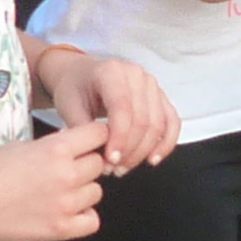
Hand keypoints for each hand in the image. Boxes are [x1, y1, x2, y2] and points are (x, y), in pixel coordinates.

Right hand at [0, 121, 110, 240]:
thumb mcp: (21, 146)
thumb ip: (51, 146)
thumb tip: (72, 146)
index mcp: (56, 149)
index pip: (99, 134)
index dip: (94, 137)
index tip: (87, 142)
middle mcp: (67, 175)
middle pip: (99, 164)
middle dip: (86, 164)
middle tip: (67, 169)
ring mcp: (66, 204)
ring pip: (96, 192)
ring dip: (83, 190)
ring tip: (62, 192)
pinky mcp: (61, 229)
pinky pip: (92, 221)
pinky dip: (84, 216)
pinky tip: (68, 212)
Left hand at [35, 51, 176, 175]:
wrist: (81, 75)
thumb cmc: (75, 88)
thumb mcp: (69, 107)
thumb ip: (83, 130)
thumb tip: (98, 156)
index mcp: (111, 72)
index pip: (122, 108)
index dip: (119, 138)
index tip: (110, 160)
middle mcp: (136, 75)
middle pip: (142, 119)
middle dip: (130, 150)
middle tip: (114, 168)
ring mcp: (151, 84)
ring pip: (158, 124)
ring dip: (144, 151)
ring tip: (125, 167)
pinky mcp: (160, 97)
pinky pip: (171, 122)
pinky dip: (166, 143)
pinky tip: (153, 159)